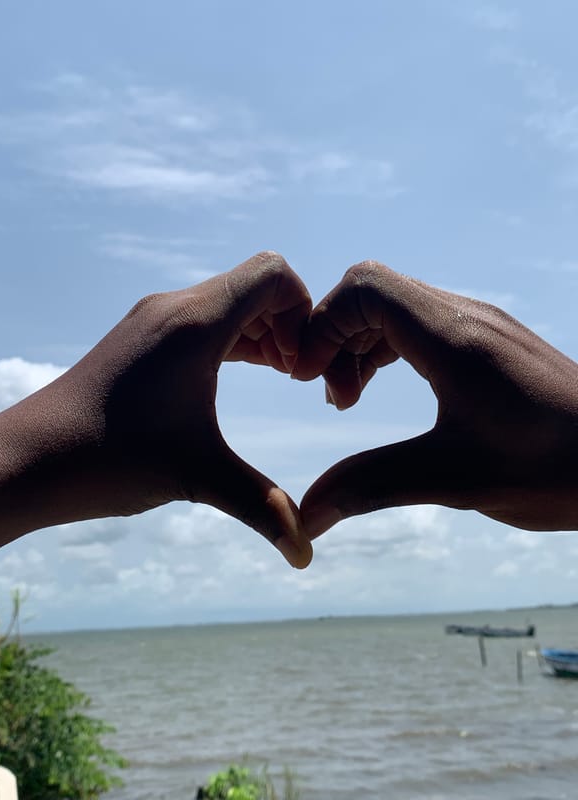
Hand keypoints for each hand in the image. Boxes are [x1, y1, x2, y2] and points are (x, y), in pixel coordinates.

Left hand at [0, 252, 312, 566]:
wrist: (31, 458)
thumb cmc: (110, 459)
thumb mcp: (199, 477)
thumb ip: (264, 509)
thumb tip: (305, 555)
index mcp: (195, 323)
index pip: (273, 274)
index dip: (304, 312)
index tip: (299, 369)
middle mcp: (175, 307)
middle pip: (257, 285)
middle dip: (290, 325)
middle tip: (296, 378)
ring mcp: (154, 320)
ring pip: (230, 302)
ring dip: (262, 333)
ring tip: (278, 377)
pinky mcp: (142, 338)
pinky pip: (205, 319)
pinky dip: (233, 339)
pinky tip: (237, 376)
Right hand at [293, 261, 577, 536]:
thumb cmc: (553, 469)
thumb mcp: (454, 480)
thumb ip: (372, 486)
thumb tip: (308, 514)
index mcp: (453, 338)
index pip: (364, 288)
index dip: (322, 325)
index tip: (310, 381)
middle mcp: (465, 316)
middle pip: (371, 291)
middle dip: (334, 337)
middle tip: (334, 399)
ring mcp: (478, 323)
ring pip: (393, 305)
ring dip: (358, 344)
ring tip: (350, 400)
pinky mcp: (486, 339)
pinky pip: (417, 322)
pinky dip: (385, 348)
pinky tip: (383, 390)